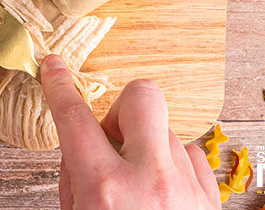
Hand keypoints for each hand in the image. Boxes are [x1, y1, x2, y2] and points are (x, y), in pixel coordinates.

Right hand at [40, 55, 219, 209]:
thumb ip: (75, 179)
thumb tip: (80, 146)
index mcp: (106, 188)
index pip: (75, 118)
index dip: (59, 86)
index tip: (54, 67)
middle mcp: (150, 180)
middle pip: (141, 96)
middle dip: (122, 108)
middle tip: (113, 139)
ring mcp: (186, 188)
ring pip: (166, 133)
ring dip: (146, 149)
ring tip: (137, 187)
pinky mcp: (209, 199)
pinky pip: (190, 156)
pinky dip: (172, 168)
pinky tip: (160, 194)